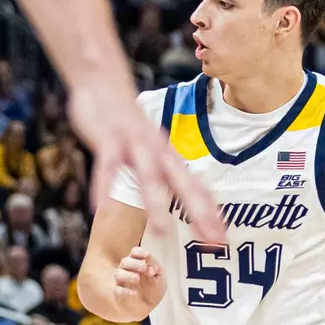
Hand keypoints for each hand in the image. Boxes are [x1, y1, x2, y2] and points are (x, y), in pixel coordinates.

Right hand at [68, 73, 223, 243]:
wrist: (104, 83)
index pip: (197, 190)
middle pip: (183, 185)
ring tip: (162, 232)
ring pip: (149, 176)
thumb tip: (188, 200)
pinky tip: (101, 208)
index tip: (223, 241)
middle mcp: (159, 152)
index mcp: (170, 158)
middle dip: (199, 213)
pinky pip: (108, 165)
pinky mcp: (109, 139)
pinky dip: (105, 186)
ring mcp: (135, 145)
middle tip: (212, 241)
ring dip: (156, 204)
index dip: (211, 215)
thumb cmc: (131, 126)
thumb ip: (169, 176)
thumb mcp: (155, 151)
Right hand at [114, 246, 166, 314]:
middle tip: (144, 268)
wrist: (149, 307)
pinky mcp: (120, 294)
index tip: (147, 255)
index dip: (139, 252)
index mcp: (138, 263)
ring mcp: (122, 282)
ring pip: (118, 274)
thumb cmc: (154, 289)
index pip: (135, 252)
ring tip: (137, 279)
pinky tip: (133, 293)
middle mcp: (128, 270)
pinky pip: (118, 291)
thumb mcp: (160, 277)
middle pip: (125, 261)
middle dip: (135, 263)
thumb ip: (156, 269)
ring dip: (128, 275)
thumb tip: (150, 267)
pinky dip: (125, 291)